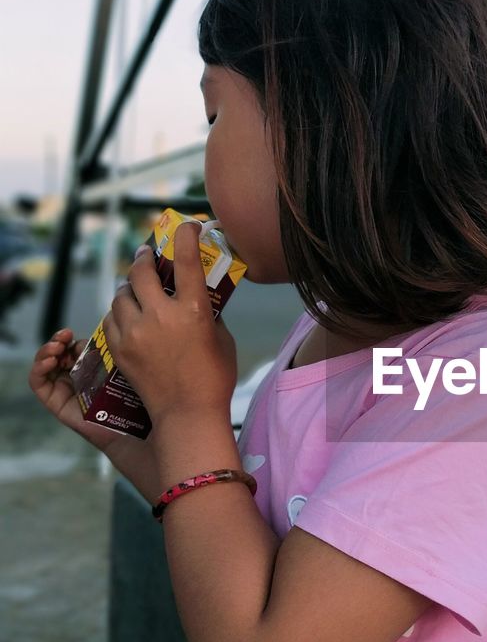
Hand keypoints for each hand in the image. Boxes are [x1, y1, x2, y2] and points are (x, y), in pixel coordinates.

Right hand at [28, 327, 118, 452]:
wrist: (128, 429)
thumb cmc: (128, 399)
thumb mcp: (114, 368)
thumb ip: (100, 354)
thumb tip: (83, 342)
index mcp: (89, 369)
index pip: (71, 348)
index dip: (69, 339)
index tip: (72, 333)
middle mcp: (75, 378)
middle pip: (56, 355)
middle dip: (56, 342)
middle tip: (63, 337)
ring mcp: (64, 390)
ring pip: (44, 366)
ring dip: (45, 352)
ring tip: (55, 347)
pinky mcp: (56, 403)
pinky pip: (38, 384)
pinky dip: (38, 369)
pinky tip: (49, 361)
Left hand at [103, 220, 237, 426]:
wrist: (188, 414)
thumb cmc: (213, 378)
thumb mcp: (221, 339)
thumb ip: (208, 313)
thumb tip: (198, 296)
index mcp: (193, 310)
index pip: (186, 258)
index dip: (185, 235)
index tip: (187, 226)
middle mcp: (161, 316)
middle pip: (141, 271)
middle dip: (143, 257)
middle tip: (146, 255)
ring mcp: (136, 332)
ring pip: (121, 294)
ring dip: (129, 287)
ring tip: (135, 288)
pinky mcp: (120, 349)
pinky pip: (111, 319)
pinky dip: (119, 312)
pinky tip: (126, 314)